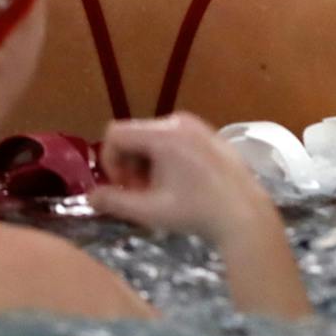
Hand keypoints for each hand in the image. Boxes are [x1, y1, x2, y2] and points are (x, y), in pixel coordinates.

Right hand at [91, 113, 281, 239]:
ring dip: (147, 163)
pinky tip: (180, 184)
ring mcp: (197, 125)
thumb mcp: (150, 210)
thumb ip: (114, 201)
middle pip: (135, 135)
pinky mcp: (209, 134)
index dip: (109, 160)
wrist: (245, 214)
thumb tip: (90, 196)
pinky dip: (166, 158)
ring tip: (160, 191)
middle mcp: (179, 121)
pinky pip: (174, 138)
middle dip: (130, 164)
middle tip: (141, 193)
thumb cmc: (196, 212)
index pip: (115, 132)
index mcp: (163, 134)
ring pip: (153, 137)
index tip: (122, 186)